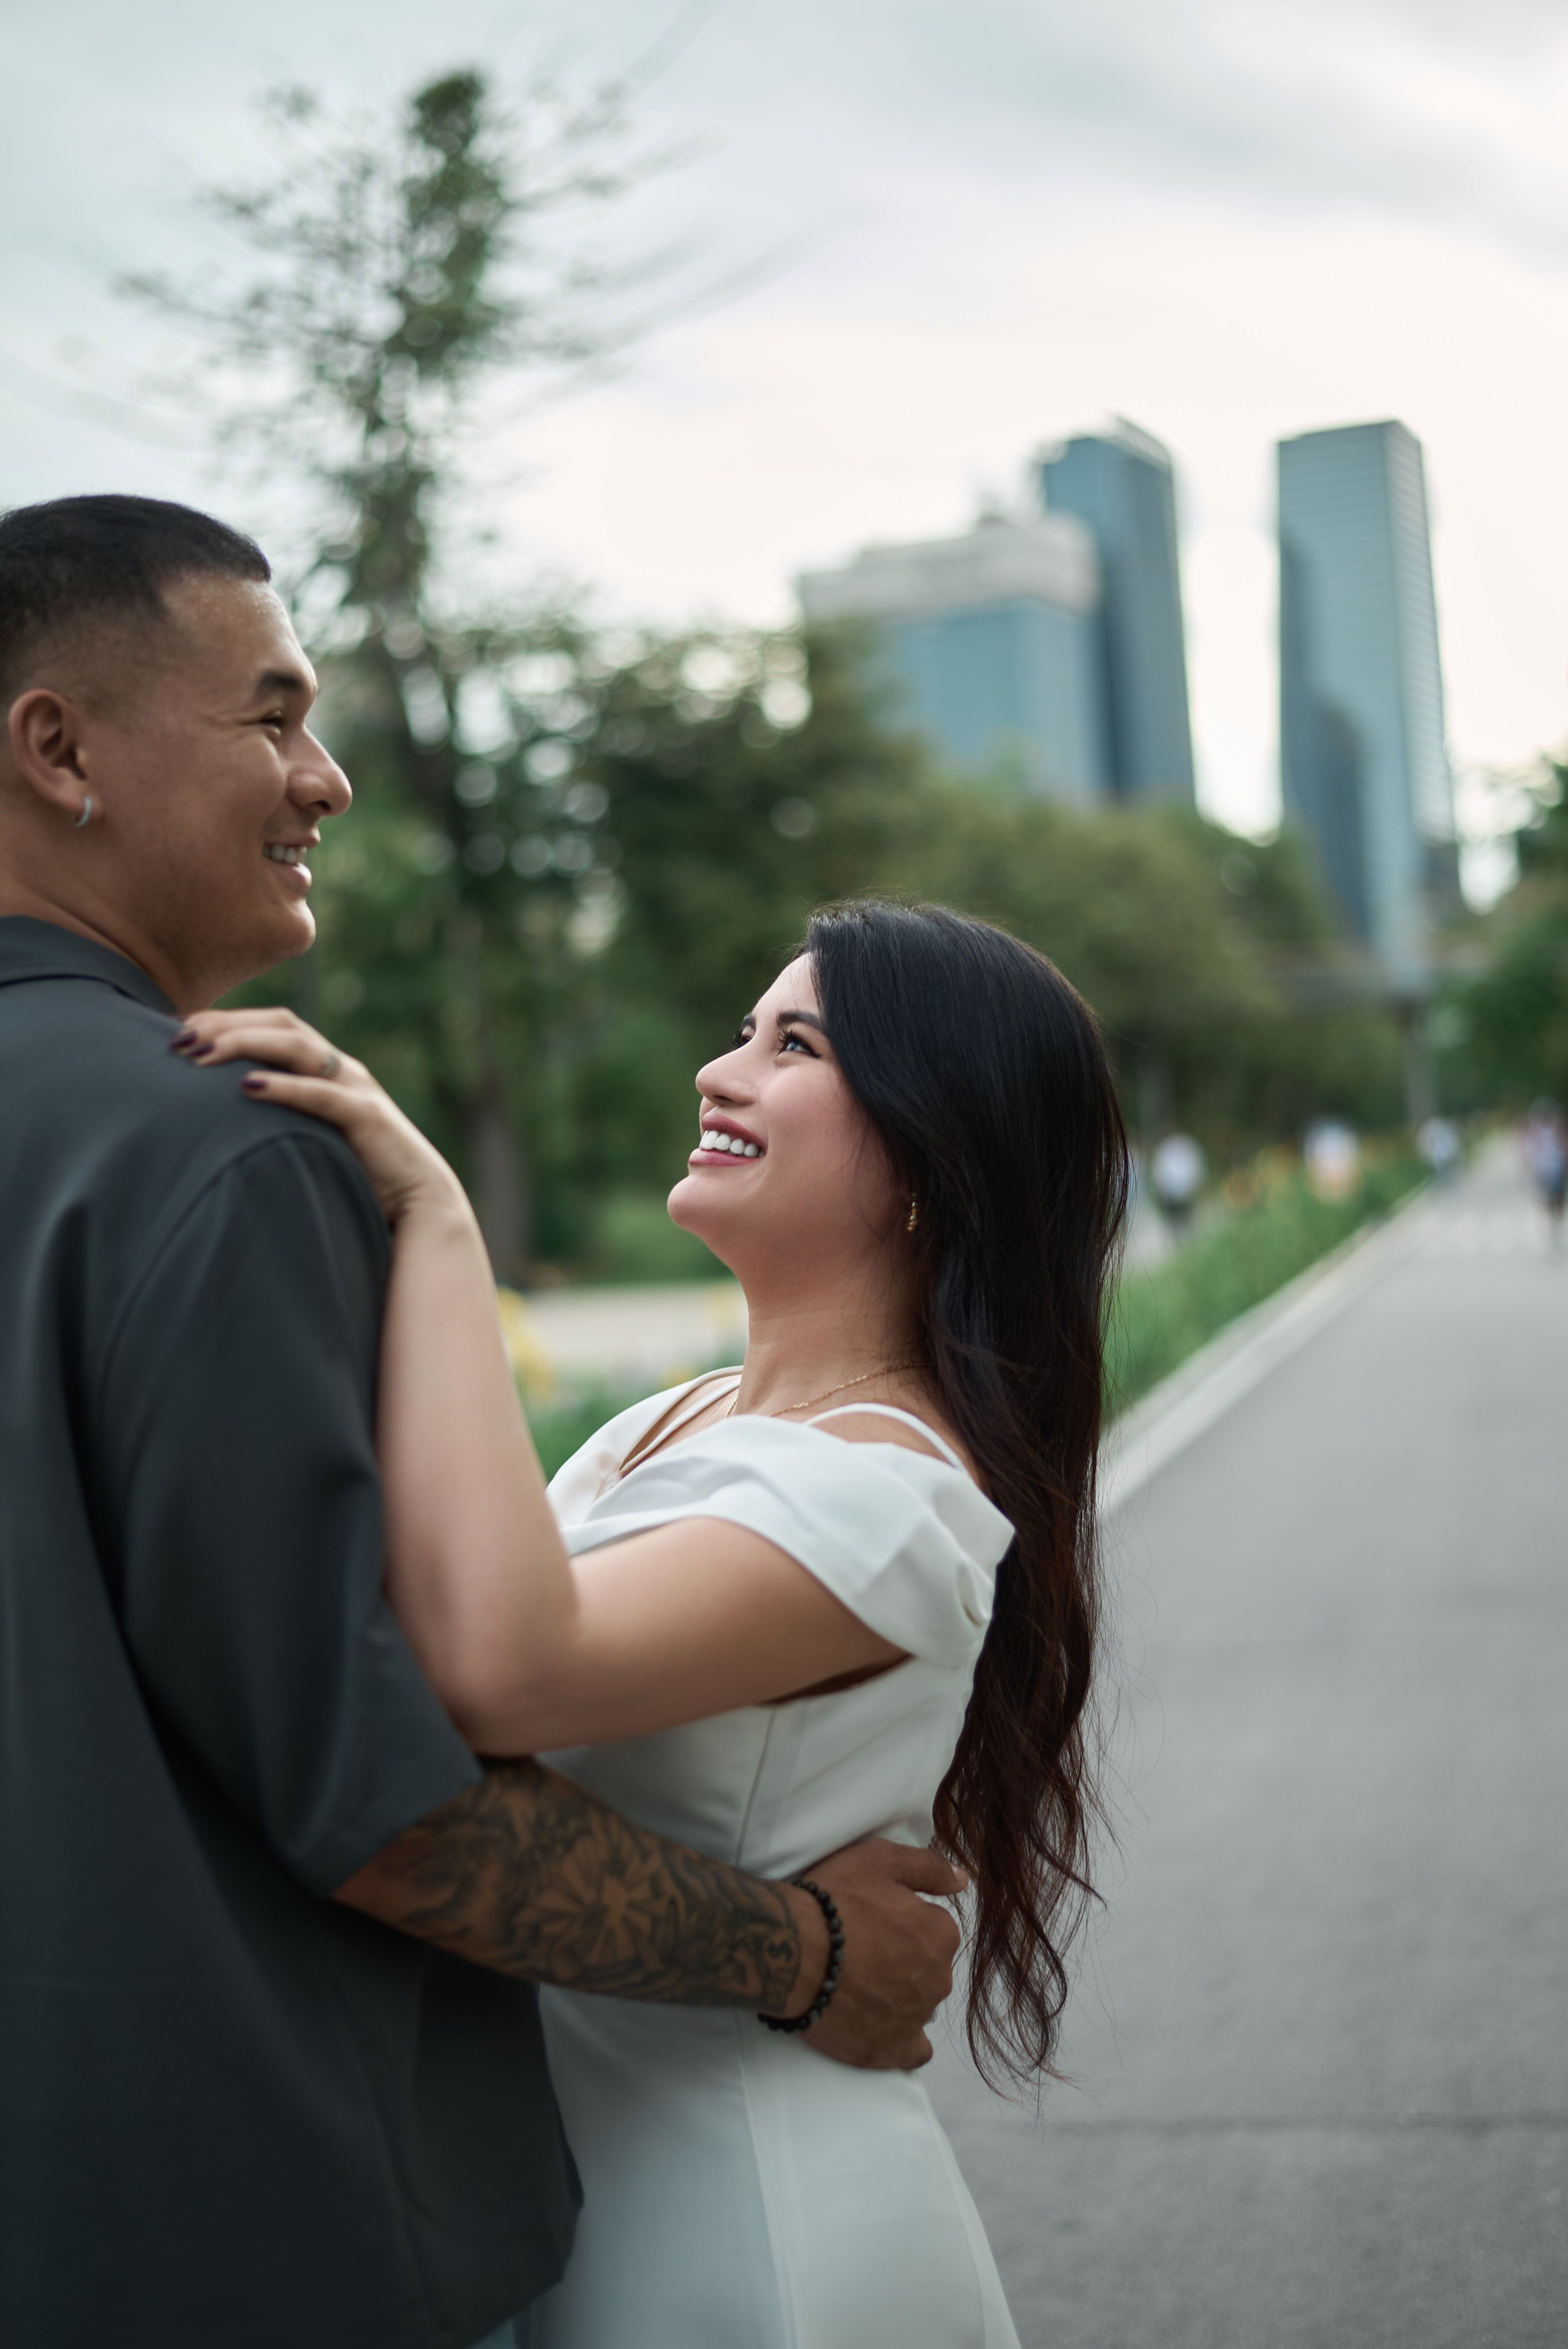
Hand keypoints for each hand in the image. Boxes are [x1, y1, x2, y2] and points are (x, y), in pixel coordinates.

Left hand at [171, 1007, 463, 1227]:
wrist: (419, 1204)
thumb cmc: (356, 1175)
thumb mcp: (307, 1138)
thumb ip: (274, 1121)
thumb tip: (211, 1122)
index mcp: (324, 1069)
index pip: (269, 1025)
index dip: (223, 1020)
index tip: (172, 1028)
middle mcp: (340, 1068)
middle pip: (279, 1023)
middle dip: (226, 1023)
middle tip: (176, 1036)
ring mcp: (356, 1088)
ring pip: (297, 1046)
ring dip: (245, 1043)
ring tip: (200, 1053)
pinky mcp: (367, 1116)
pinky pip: (322, 1094)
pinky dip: (284, 1086)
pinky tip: (247, 1086)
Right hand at [782, 1839, 965, 2070]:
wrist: (792, 1951)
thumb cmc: (835, 1899)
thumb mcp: (880, 1860)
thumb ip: (927, 1868)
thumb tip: (962, 1880)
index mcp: (940, 1934)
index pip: (933, 1927)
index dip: (903, 1921)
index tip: (874, 1920)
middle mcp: (938, 1979)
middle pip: (927, 1967)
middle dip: (904, 1959)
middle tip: (862, 1950)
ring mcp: (915, 2018)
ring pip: (918, 2004)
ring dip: (899, 1995)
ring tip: (857, 1985)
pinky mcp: (889, 2049)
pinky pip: (913, 2051)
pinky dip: (902, 2040)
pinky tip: (884, 2028)